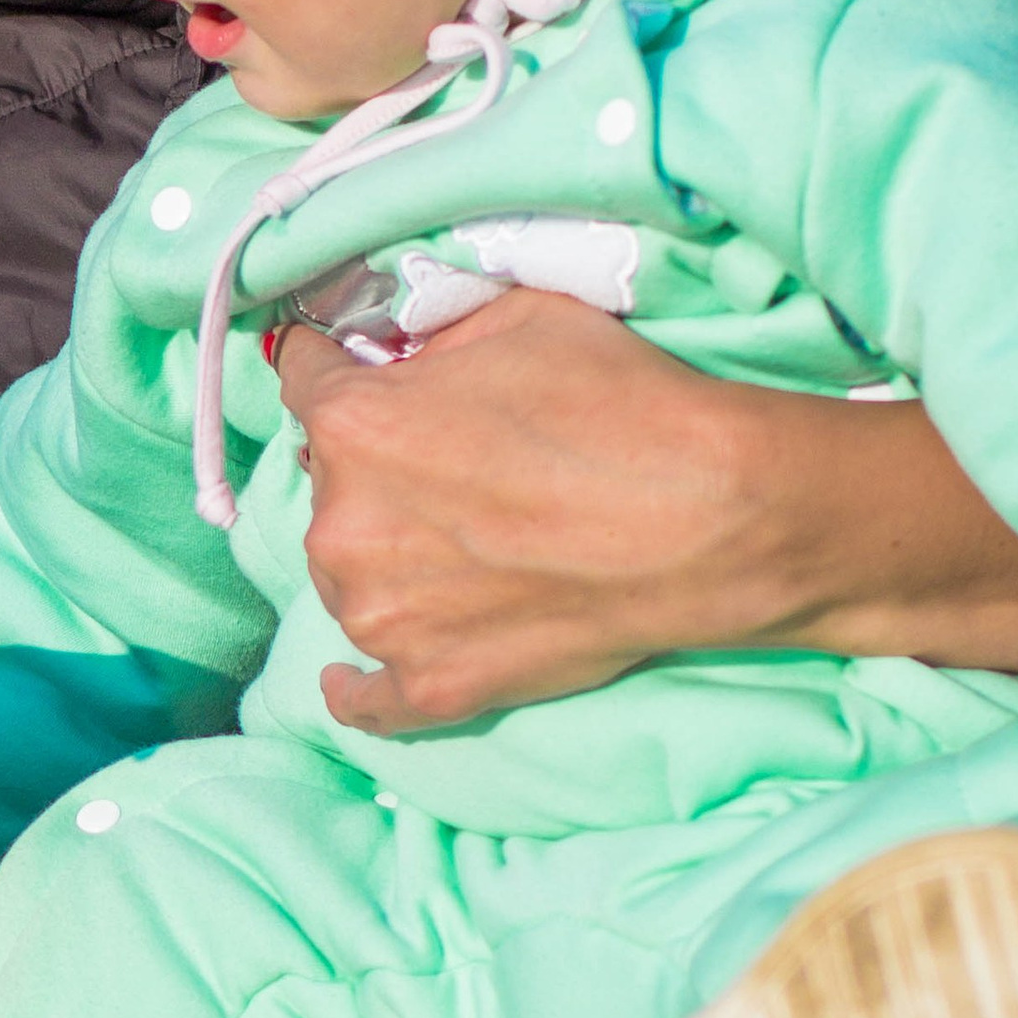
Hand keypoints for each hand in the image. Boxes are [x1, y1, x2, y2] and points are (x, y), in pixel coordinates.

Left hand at [278, 291, 1017, 735]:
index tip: (346, 367)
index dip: (333, 366)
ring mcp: (382, 616)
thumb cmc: (625, 407)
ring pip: (348, 575)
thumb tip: (405, 357)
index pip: (304, 379)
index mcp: (356, 424)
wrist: (712, 518)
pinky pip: (362, 698)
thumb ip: (437, 337)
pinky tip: (353, 676)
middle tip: (453, 464)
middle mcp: (345, 523)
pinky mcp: (430, 684)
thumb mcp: (522, 320)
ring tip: (465, 546)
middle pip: (328, 481)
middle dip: (374, 465)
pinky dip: (357, 684)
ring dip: (383, 556)